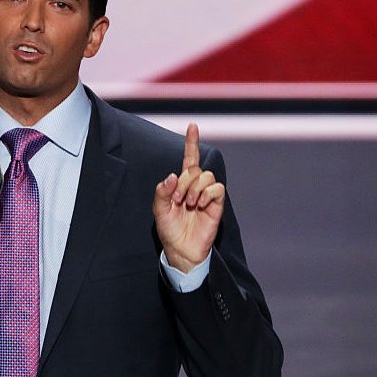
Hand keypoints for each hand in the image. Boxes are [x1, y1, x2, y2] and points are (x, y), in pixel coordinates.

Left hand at [153, 122, 224, 272]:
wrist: (181, 250)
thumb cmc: (169, 229)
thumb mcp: (159, 210)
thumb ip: (162, 191)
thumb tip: (172, 176)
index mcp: (181, 184)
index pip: (188, 160)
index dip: (191, 143)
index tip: (192, 126)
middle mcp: (195, 187)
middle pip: (195, 169)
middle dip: (184, 181)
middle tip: (178, 199)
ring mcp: (207, 195)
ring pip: (206, 176)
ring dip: (195, 188)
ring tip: (189, 203)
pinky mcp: (216, 205)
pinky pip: (217, 188)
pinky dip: (207, 192)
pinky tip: (200, 203)